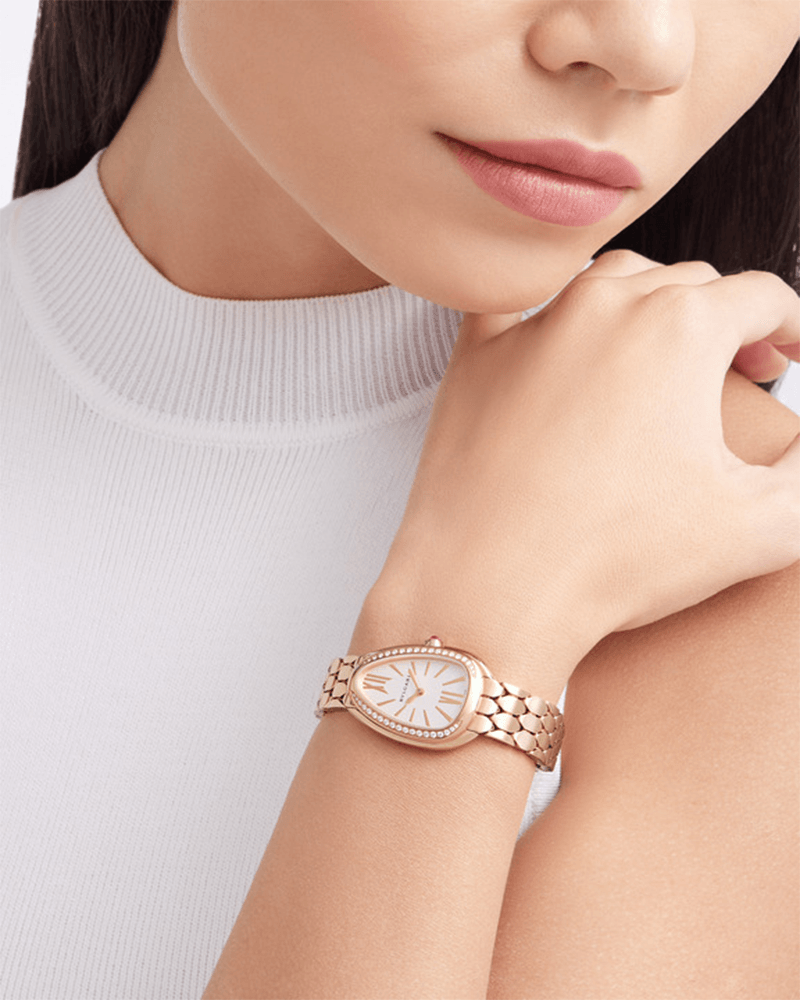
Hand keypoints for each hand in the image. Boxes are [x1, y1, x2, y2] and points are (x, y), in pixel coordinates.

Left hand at [364, 251, 799, 693]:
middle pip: (687, 282)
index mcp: (682, 327)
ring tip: (663, 351)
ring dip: (648, 304)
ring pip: (608, 283)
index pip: (760, 296)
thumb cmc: (617, 561)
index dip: (792, 325)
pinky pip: (516, 307)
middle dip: (726, 317)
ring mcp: (531, 326)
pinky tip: (563, 341)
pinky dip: (551, 314)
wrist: (490, 589)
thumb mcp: (761, 526)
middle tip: (742, 365)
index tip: (793, 354)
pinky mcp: (475, 357)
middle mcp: (604, 306)